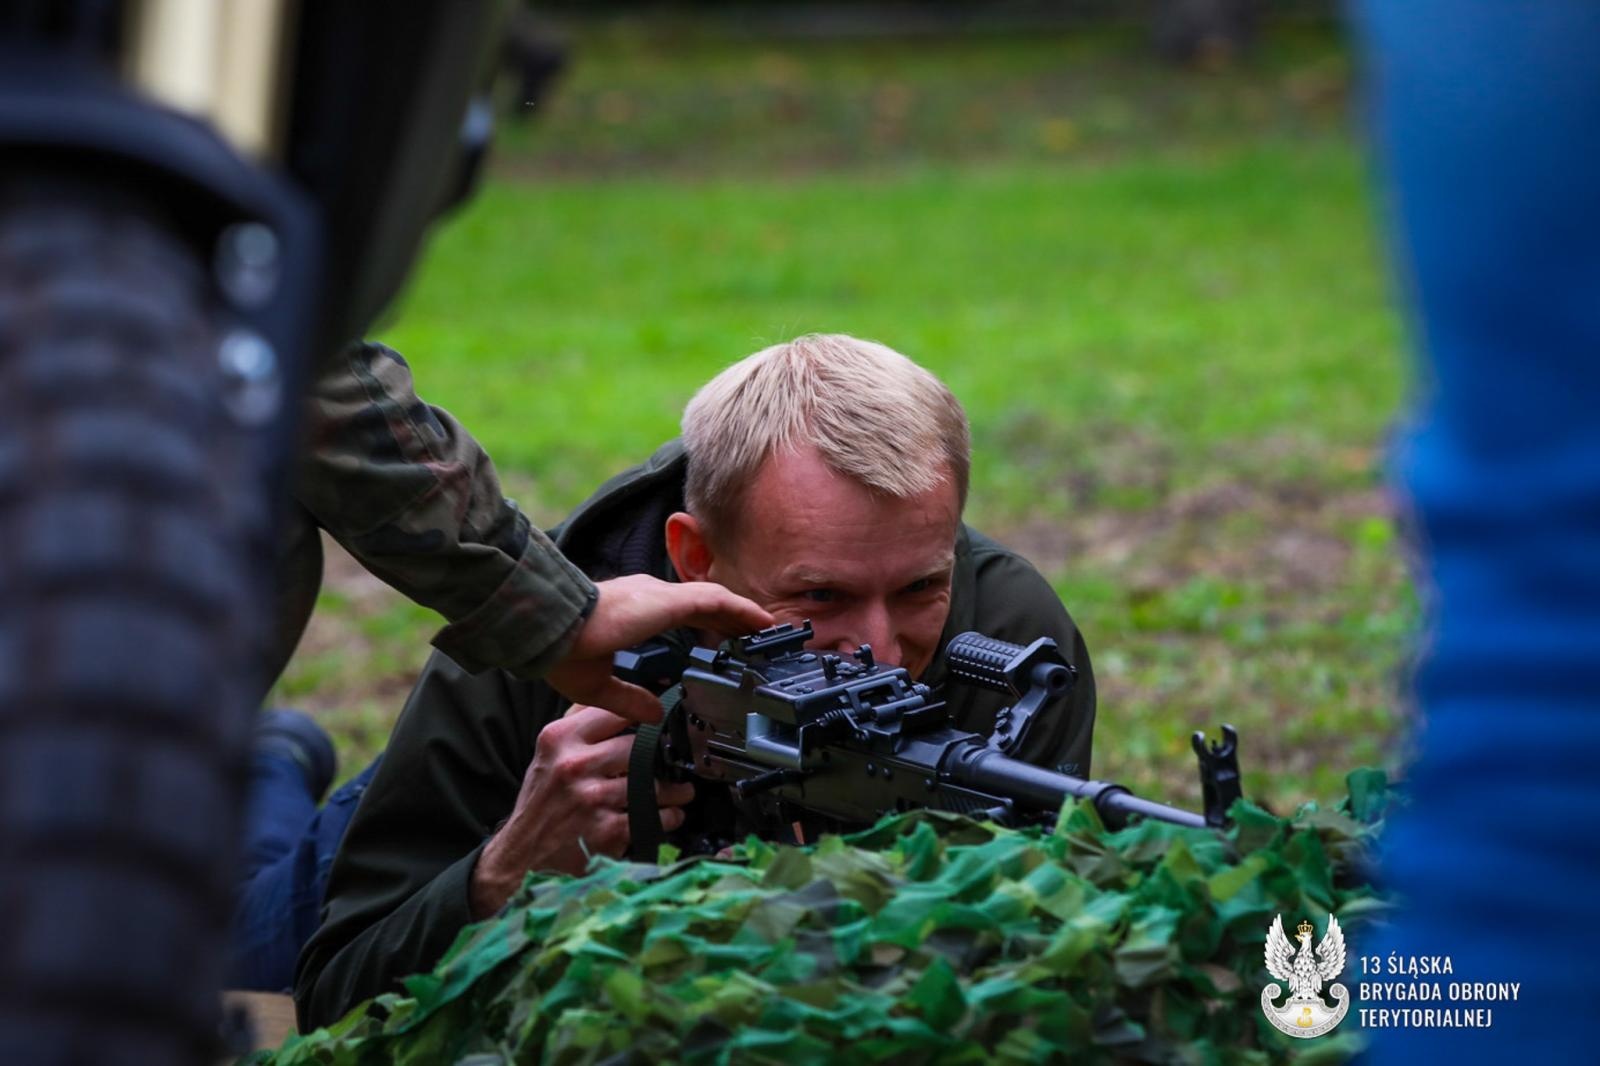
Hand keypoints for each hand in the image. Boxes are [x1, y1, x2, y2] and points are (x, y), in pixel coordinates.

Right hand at [469, 704, 694, 916]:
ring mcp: (593, 799)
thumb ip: (579, 723)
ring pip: (653, 782)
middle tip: (672, 760)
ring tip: (681, 789)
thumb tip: (616, 696)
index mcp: (560, 740)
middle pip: (638, 746)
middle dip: (660, 755)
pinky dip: (669, 816)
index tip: (656, 722)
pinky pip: (655, 816)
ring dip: (674, 788)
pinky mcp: (609, 831)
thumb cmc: (540, 803)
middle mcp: (575, 766)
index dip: (642, 714)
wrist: (522, 857)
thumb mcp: (548, 754)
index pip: (614, 711)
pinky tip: (670, 814)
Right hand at [546, 573, 771, 722]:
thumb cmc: (560, 652)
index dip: (705, 628)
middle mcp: (651, 598)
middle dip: (729, 621)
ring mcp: (661, 597)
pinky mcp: (668, 601)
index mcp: (635, 614)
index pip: (681, 617)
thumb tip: (654, 711)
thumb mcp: (597, 686)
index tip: (721, 644)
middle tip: (753, 635)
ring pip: (715, 601)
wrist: (547, 630)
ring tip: (767, 627)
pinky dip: (742, 610)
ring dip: (741, 614)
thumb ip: (629, 697)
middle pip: (703, 607)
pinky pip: (717, 601)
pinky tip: (762, 621)